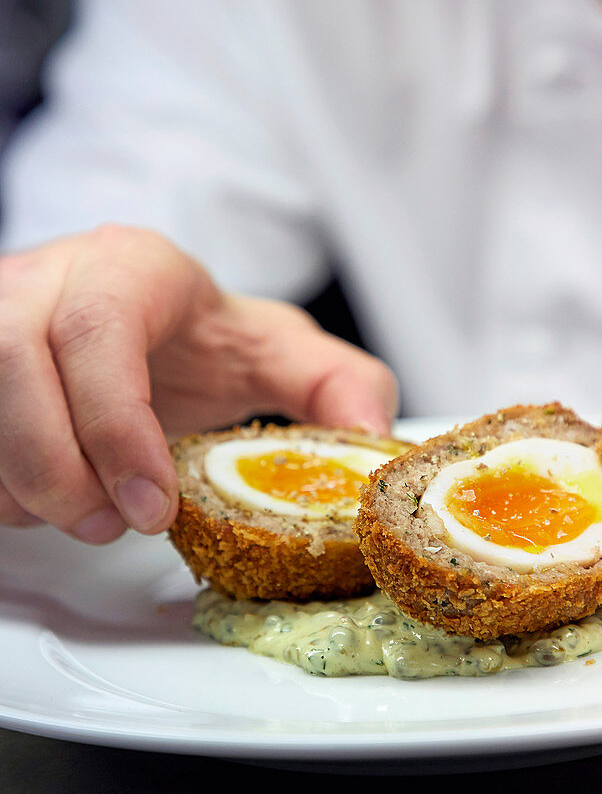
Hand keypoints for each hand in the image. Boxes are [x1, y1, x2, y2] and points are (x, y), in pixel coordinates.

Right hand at [0, 225, 396, 542]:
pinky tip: (42, 496)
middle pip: (14, 362)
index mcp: (131, 268)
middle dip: (59, 467)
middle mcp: (49, 279)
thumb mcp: (276, 350)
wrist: (133, 316)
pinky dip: (0, 481)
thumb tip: (373, 433)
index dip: (115, 421)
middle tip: (112, 525)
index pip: (100, 326)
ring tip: (84, 515)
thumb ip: (336, 383)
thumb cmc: (196, 338)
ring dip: (22, 481)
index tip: (152, 504)